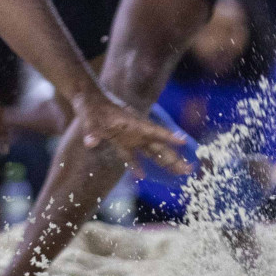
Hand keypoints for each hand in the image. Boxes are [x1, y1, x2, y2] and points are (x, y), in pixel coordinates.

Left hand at [69, 88, 191, 175]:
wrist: (86, 98)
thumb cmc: (90, 105)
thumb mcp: (89, 116)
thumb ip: (91, 129)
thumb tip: (90, 142)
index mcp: (131, 123)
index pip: (154, 130)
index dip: (168, 136)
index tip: (183, 141)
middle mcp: (135, 131)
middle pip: (158, 146)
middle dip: (173, 158)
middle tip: (189, 170)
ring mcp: (129, 136)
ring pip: (150, 152)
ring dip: (163, 163)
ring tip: (178, 173)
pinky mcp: (120, 140)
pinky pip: (131, 155)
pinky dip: (136, 165)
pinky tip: (142, 176)